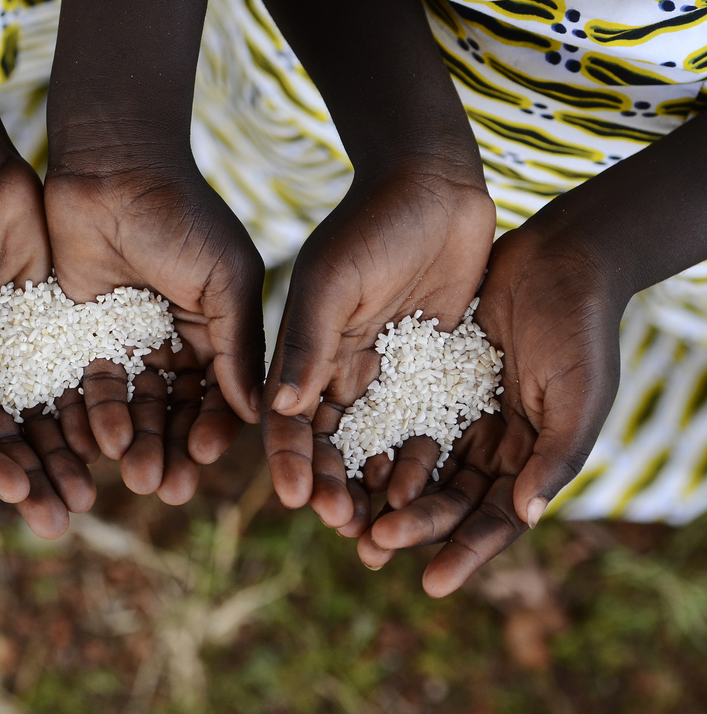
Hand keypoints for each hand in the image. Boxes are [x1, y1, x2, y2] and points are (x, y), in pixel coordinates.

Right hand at [0, 158, 98, 537]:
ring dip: (69, 455)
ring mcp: (23, 353)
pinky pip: (80, 379)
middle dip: (38, 477)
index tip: (19, 497)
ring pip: (51, 418)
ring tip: (98, 491)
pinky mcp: (61, 329)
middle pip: (13, 440)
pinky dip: (95, 410)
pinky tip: (118, 438)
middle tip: (66, 517)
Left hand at [44, 159, 264, 504]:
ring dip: (137, 440)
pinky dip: (95, 415)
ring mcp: (130, 339)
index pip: (221, 394)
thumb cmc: (180, 215)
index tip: (207, 460)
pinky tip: (96, 442)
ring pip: (135, 405)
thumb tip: (257, 413)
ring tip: (134, 473)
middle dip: (174, 448)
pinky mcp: (85, 334)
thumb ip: (238, 345)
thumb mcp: (225, 279)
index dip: (215, 428)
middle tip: (167, 488)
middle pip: (177, 410)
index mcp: (219, 328)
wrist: (109, 168)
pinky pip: (91, 385)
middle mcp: (177, 340)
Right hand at [262, 159, 495, 531]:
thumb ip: (307, 343)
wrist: (436, 184)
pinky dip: (419, 457)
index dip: (289, 462)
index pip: (287, 418)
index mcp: (303, 348)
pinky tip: (430, 490)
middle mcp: (337, 365)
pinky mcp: (428, 364)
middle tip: (347, 529)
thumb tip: (277, 410)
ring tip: (386, 526)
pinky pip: (420, 421)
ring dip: (375, 484)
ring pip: (373, 441)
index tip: (299, 501)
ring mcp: (384, 367)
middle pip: (328, 442)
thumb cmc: (374, 223)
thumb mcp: (332, 281)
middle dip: (332, 487)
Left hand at [356, 225, 623, 595]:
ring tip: (343, 516)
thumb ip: (555, 456)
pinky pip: (395, 417)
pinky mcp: (429, 378)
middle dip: (409, 527)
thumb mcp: (577, 396)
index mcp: (532, 459)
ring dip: (380, 493)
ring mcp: (458, 412)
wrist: (560, 259)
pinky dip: (373, 442)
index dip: (464, 552)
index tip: (429, 583)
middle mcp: (492, 444)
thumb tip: (525, 516)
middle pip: (445, 499)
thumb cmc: (581, 330)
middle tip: (368, 549)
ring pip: (414, 465)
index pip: (493, 519)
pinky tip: (342, 459)